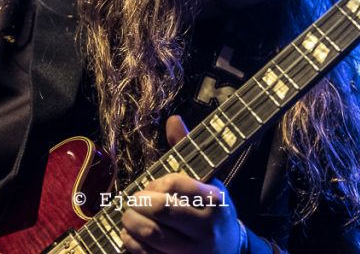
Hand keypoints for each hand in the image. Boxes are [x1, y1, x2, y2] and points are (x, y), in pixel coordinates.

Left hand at [119, 116, 241, 253]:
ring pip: (150, 234)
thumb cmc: (212, 208)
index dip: (155, 183)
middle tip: (133, 201)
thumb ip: (187, 150)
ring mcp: (193, 251)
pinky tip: (131, 235)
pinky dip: (131, 243)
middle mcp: (207, 228)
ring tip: (128, 216)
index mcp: (214, 200)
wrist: (230, 249)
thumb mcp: (208, 179)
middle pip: (160, 210)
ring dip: (130, 222)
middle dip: (138, 202)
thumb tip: (174, 120)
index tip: (151, 185)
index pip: (175, 184)